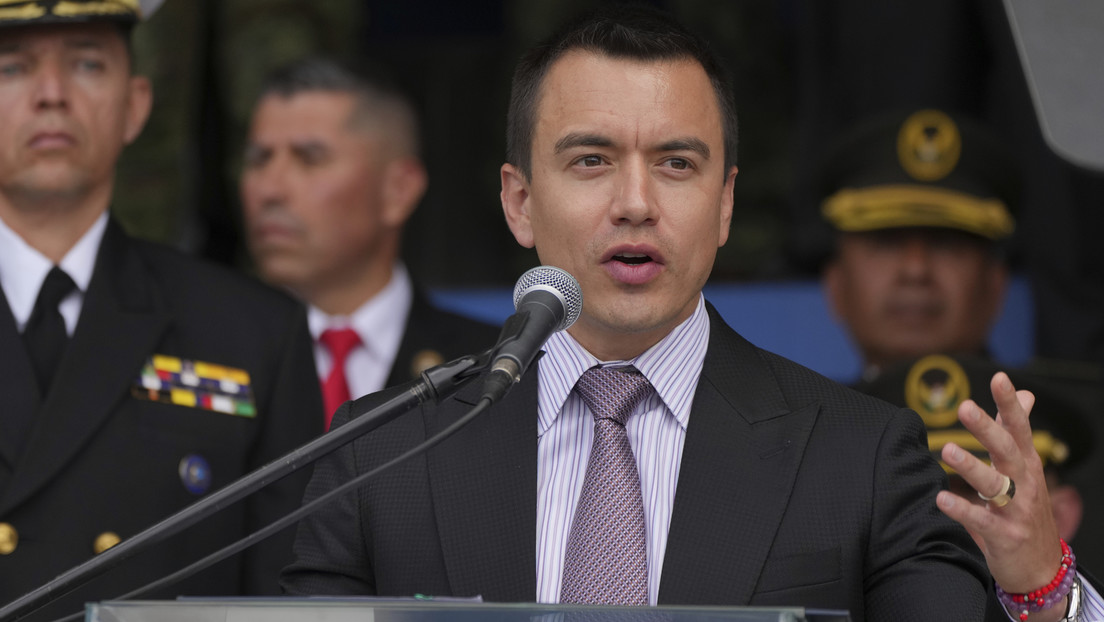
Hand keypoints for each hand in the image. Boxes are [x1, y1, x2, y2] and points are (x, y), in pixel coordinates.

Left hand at [935, 372, 1067, 620]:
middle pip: (1006, 450)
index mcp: (1026, 464)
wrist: (1041, 568)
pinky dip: (962, 510)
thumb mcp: (1026, 469)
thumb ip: (1016, 432)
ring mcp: (1017, 511)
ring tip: (947, 450)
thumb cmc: (1026, 510)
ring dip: (971, 466)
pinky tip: (941, 498)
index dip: (1010, 403)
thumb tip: (1025, 393)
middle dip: (987, 428)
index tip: (999, 377)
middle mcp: (1025, 483)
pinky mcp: (1005, 537)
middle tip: (963, 407)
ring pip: (995, 485)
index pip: (1019, 428)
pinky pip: (982, 521)